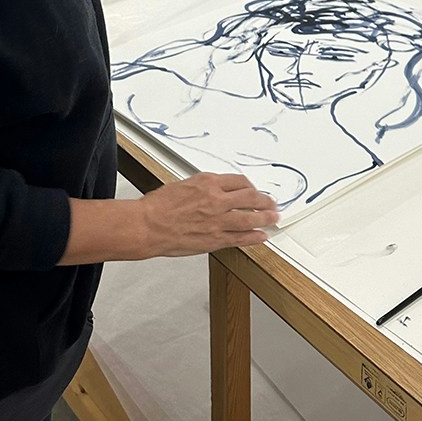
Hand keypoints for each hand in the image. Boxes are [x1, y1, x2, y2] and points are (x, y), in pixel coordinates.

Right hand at [139, 172, 278, 256]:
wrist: (148, 225)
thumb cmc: (159, 206)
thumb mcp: (184, 185)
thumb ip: (203, 187)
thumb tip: (215, 190)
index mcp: (207, 182)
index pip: (239, 181)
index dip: (251, 186)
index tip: (253, 190)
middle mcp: (216, 199)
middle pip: (250, 197)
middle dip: (264, 200)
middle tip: (271, 203)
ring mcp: (217, 220)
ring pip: (250, 217)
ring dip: (265, 218)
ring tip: (273, 218)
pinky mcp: (215, 239)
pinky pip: (240, 238)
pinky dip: (254, 237)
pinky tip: (261, 236)